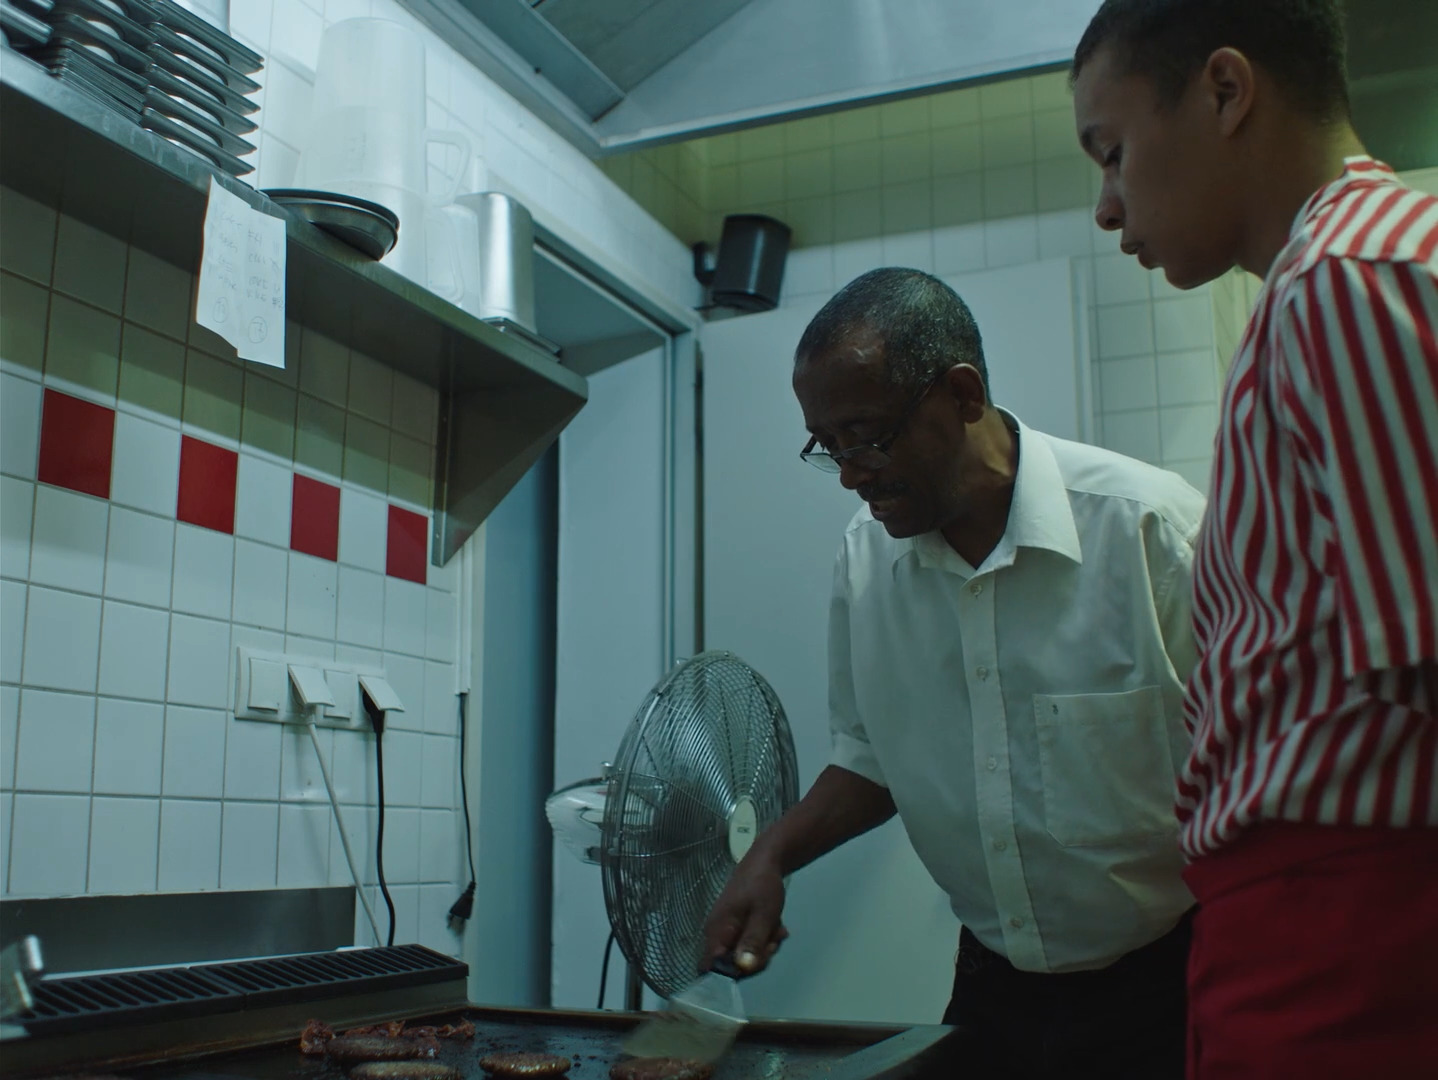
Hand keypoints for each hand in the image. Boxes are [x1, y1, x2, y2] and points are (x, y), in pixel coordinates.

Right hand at [701, 852, 788, 975]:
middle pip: (732, 965)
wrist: (764, 862)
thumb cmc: (761, 886)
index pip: (713, 969)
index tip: (756, 960)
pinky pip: (748, 944)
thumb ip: (752, 941)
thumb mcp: (763, 915)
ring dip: (764, 947)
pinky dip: (763, 939)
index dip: (735, 972)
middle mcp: (716, 935)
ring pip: (744, 955)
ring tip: (776, 929)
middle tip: (773, 940)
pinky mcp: (736, 928)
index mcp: (716, 931)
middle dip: (757, 957)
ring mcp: (726, 931)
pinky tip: (775, 927)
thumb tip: (741, 968)